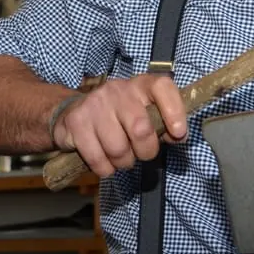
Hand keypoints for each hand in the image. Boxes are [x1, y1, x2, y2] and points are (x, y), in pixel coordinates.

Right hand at [51, 73, 186, 177]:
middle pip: (141, 129)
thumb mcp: (144, 113)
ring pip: (118, 149)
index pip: (162, 87)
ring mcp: (95, 104)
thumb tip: (178, 137)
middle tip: (142, 154)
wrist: (75, 111)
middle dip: (146, 151)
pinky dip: (105, 169)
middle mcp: (118, 90)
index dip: (174, 111)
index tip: (178, 133)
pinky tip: (105, 161)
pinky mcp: (76, 122)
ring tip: (122, 157)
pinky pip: (98, 159)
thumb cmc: (119, 115)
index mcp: (141, 85)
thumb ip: (163, 123)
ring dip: (124, 162)